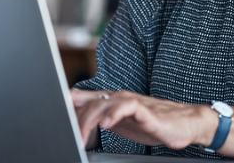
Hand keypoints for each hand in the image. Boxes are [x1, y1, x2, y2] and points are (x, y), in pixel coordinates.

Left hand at [70, 89, 216, 150]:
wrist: (185, 123)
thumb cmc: (154, 122)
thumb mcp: (121, 122)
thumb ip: (100, 117)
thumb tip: (77, 121)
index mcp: (112, 101)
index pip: (84, 97)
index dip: (65, 102)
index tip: (48, 111)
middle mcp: (120, 98)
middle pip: (90, 102)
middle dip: (76, 119)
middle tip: (68, 137)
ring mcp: (133, 102)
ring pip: (105, 103)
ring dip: (90, 118)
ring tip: (82, 133)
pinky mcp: (146, 111)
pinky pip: (128, 107)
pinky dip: (115, 113)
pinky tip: (106, 123)